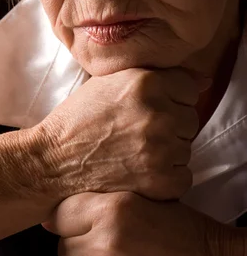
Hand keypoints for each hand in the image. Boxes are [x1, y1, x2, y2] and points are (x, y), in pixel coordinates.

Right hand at [37, 68, 209, 199]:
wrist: (53, 161)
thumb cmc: (79, 119)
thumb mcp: (109, 82)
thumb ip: (154, 75)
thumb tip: (204, 81)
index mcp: (145, 82)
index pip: (189, 87)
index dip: (170, 100)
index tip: (148, 110)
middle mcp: (157, 112)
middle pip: (191, 118)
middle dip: (170, 126)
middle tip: (137, 133)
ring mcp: (159, 148)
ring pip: (187, 147)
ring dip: (168, 152)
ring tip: (134, 152)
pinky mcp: (159, 180)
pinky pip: (184, 176)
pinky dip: (166, 178)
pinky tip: (139, 171)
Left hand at [44, 192, 236, 255]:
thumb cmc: (184, 231)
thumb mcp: (143, 199)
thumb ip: (100, 201)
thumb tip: (50, 219)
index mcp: (114, 207)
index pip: (60, 213)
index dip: (70, 220)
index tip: (80, 226)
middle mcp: (106, 240)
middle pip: (62, 244)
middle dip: (79, 246)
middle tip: (106, 247)